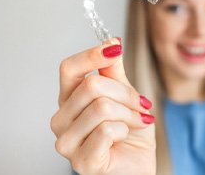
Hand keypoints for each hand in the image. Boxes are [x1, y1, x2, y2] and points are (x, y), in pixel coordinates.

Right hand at [50, 38, 155, 174]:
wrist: (139, 164)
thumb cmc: (130, 133)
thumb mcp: (126, 95)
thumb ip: (114, 72)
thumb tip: (111, 42)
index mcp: (69, 100)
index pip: (68, 69)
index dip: (92, 55)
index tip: (115, 48)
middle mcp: (61, 119)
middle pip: (92, 86)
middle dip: (127, 94)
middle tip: (142, 104)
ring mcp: (67, 142)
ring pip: (102, 107)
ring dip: (130, 114)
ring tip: (138, 121)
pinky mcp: (81, 161)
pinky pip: (107, 130)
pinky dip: (125, 130)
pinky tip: (125, 137)